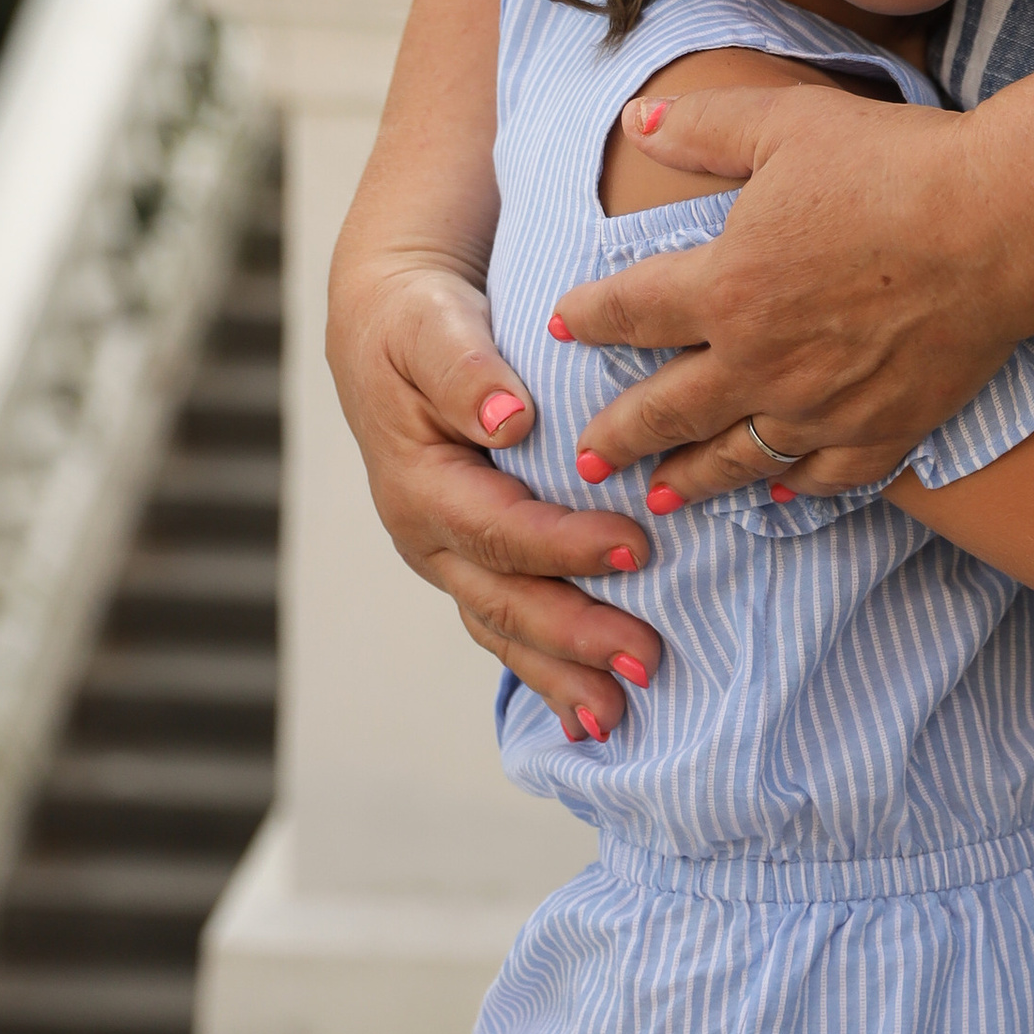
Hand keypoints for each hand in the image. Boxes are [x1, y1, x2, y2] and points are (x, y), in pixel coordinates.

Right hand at [325, 255, 662, 727]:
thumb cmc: (417, 319)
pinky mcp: (471, 558)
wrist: (389, 320)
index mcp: (419, 484)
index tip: (636, 549)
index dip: (566, 545)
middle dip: (574, 637)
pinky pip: (507, 622)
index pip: (500, 529)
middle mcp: (428, 535)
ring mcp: (447, 555)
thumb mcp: (431, 326)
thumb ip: (467, 371)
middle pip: (504, 599)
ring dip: (561, 673)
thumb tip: (509, 420)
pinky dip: (547, 665)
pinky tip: (589, 708)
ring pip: (503, 627)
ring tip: (619, 715)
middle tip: (645, 661)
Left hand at [549, 76, 1027, 494]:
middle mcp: (762, 361)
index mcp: (727, 284)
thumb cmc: (896, 163)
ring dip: (691, 477)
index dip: (587, 317)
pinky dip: (794, 489)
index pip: (630, 312)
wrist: (1003, 224)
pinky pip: (824, 476)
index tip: (563, 323)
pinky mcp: (885, 428)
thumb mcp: (787, 123)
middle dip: (619, 434)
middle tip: (585, 456)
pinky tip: (778, 494)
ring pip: (737, 458)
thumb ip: (704, 126)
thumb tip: (637, 122)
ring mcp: (823, 406)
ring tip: (663, 492)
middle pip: (667, 408)